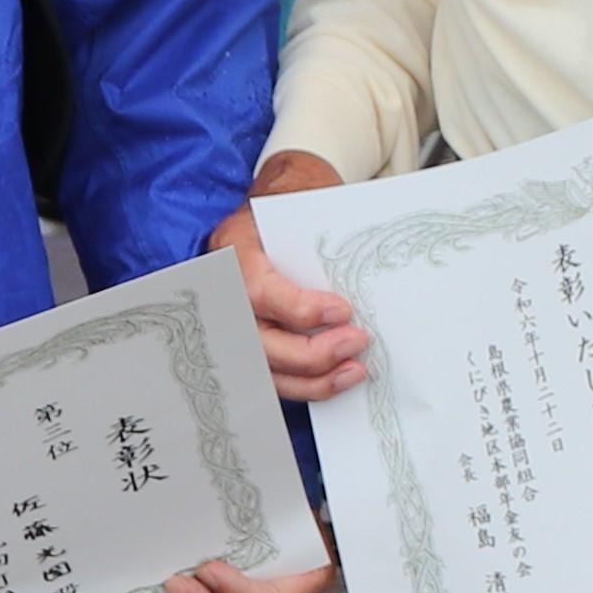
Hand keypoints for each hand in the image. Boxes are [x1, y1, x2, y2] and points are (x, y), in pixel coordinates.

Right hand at [213, 158, 368, 400]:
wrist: (274, 211)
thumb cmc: (294, 207)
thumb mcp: (306, 207)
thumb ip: (324, 240)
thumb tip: (370, 276)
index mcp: (235, 248)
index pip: (257, 290)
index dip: (299, 309)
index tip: (342, 310)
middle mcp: (223, 290)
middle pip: (258, 341)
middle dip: (311, 352)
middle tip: (357, 342)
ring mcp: (230, 322)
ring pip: (264, 369)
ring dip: (312, 379)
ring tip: (354, 371)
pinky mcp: (246, 345)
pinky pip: (272, 377)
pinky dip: (306, 386)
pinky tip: (338, 380)